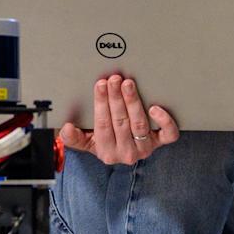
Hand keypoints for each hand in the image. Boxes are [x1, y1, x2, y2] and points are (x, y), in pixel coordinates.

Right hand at [58, 75, 180, 164]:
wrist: (123, 153)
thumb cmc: (104, 142)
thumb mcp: (85, 142)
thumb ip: (73, 137)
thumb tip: (66, 129)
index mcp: (106, 152)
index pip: (102, 125)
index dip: (101, 104)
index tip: (100, 85)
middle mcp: (127, 153)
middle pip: (121, 122)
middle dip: (116, 98)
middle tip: (114, 80)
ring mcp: (145, 148)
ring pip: (140, 124)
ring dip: (133, 101)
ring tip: (128, 84)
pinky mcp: (160, 143)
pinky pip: (168, 134)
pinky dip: (164, 121)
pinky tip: (155, 107)